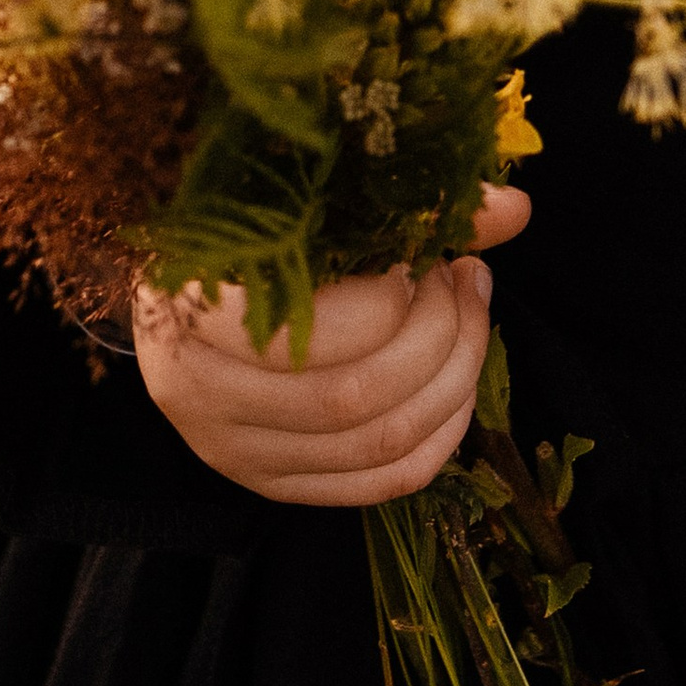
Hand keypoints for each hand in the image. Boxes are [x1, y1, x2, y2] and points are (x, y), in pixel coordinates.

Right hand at [131, 186, 532, 505]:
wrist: (170, 288)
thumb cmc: (233, 224)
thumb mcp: (292, 200)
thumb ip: (399, 201)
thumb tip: (515, 208)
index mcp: (187, 313)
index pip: (309, 334)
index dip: (389, 301)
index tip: (419, 250)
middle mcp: (199, 396)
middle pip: (353, 396)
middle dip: (438, 334)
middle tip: (464, 276)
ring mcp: (234, 454)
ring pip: (376, 444)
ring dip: (451, 377)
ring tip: (468, 313)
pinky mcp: (273, 485)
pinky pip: (379, 484)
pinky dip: (441, 436)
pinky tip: (461, 381)